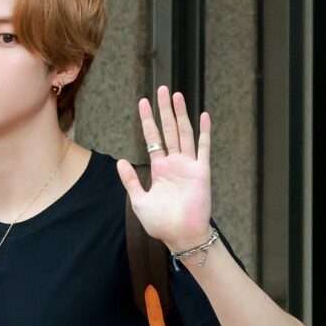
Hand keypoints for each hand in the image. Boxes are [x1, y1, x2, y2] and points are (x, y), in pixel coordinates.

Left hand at [116, 85, 211, 251]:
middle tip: (161, 89)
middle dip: (164, 110)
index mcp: (159, 169)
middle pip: (168, 130)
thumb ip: (130, 180)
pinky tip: (203, 116)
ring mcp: (189, 165)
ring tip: (176, 95)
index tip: (142, 102)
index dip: (147, 120)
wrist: (181, 235)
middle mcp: (174, 163)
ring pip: (184, 133)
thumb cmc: (161, 222)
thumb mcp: (139, 201)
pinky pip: (203, 148)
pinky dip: (204, 132)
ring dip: (180, 114)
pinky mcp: (201, 171)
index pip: (152, 138)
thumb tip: (121, 161)